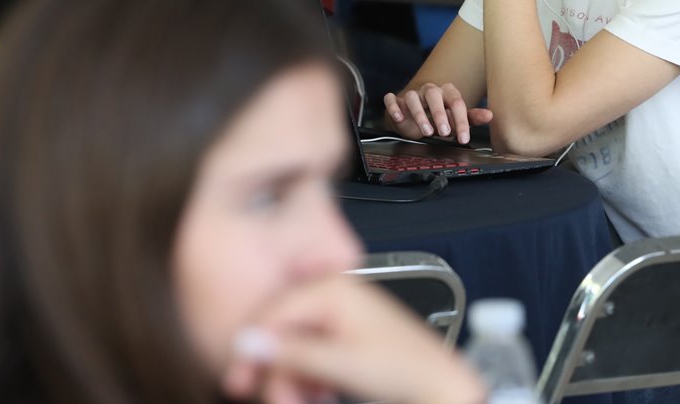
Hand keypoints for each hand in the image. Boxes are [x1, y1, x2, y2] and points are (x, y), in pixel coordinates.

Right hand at [223, 275, 486, 403]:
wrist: (440, 386)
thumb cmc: (404, 368)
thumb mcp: (340, 363)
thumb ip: (291, 353)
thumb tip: (248, 343)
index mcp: (332, 288)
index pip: (273, 312)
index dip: (252, 349)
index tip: (238, 380)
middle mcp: (333, 294)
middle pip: (282, 332)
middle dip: (277, 372)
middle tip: (275, 401)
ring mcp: (339, 314)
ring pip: (294, 347)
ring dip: (292, 379)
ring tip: (304, 400)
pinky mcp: (344, 336)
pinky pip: (311, 354)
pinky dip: (308, 377)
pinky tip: (317, 394)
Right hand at [384, 82, 492, 144]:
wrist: (413, 115)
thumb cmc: (437, 115)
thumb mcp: (455, 117)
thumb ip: (471, 117)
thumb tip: (490, 115)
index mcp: (446, 92)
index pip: (456, 102)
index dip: (461, 121)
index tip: (464, 138)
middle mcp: (429, 90)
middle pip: (434, 95)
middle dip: (439, 114)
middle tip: (444, 132)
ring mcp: (412, 94)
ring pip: (413, 97)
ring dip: (419, 114)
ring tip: (426, 131)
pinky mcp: (396, 100)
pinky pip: (392, 99)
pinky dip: (394, 107)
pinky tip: (400, 118)